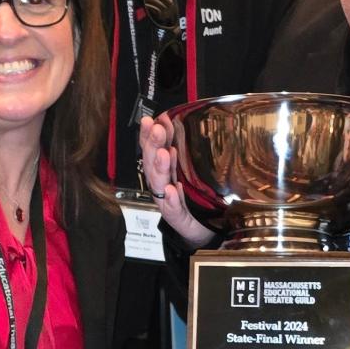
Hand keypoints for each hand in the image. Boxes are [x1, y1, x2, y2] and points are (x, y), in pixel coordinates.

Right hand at [139, 114, 213, 248]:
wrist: (200, 228)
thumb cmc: (193, 196)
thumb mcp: (188, 169)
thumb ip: (180, 147)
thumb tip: (173, 120)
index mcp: (163, 170)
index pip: (152, 149)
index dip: (149, 135)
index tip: (150, 120)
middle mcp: (161, 184)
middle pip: (153, 163)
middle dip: (154, 145)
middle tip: (159, 130)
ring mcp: (167, 201)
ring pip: (160, 183)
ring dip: (161, 168)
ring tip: (164, 154)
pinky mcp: (178, 218)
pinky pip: (173, 209)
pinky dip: (171, 199)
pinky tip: (171, 190)